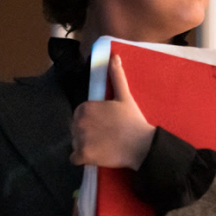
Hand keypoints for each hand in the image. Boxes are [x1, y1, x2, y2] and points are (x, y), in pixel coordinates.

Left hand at [70, 54, 155, 169]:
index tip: (104, 125)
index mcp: (85, 107)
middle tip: (104, 137)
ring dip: (84, 146)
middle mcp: (79, 122)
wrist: (141, 145)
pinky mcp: (83, 155)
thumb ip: (116, 76)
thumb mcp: (124, 96)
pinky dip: (81, 159)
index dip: (91, 121)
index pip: (79, 116)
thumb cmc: (133, 121)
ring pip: (74, 143)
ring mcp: (80, 139)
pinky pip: (74, 158)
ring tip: (102, 146)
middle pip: (75, 130)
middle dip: (85, 133)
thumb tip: (114, 57)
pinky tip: (94, 156)